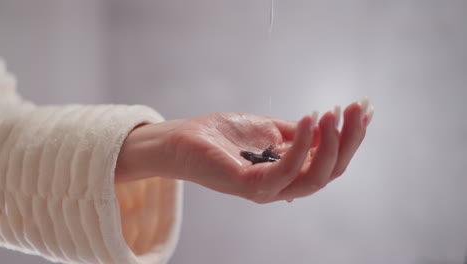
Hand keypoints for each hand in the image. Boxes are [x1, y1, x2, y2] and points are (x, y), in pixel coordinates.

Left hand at [116, 98, 373, 203]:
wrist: (183, 139)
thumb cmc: (224, 136)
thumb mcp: (270, 129)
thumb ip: (299, 133)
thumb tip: (330, 125)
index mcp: (290, 172)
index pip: (331, 161)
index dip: (352, 137)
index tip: (365, 108)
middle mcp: (283, 185)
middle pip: (331, 171)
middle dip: (349, 139)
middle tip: (355, 108)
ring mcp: (267, 189)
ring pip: (315, 177)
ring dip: (330, 144)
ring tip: (332, 113)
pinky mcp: (249, 186)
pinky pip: (285, 172)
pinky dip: (301, 147)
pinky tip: (308, 119)